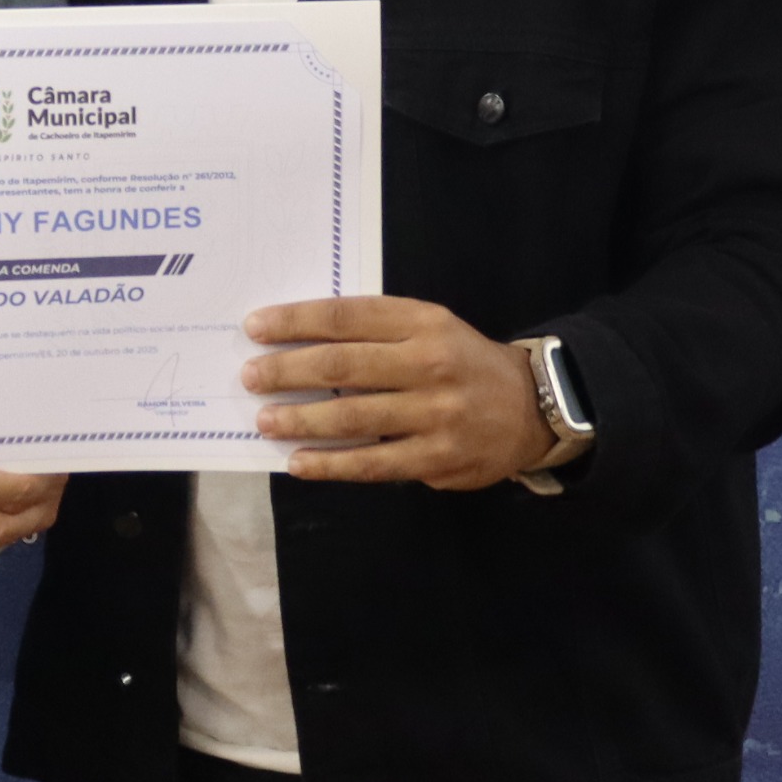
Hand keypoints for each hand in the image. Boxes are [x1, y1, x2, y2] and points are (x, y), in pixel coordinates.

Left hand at [244, 297, 559, 491]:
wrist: (532, 407)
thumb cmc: (463, 362)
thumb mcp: (430, 327)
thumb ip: (377, 330)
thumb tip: (300, 339)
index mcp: (424, 323)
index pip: (348, 317)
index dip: (296, 321)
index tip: (255, 327)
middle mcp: (430, 364)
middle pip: (344, 365)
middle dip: (287, 371)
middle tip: (250, 377)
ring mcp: (436, 414)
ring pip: (353, 417)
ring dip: (301, 419)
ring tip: (266, 419)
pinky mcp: (438, 458)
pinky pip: (373, 464)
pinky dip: (331, 465)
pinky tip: (299, 463)